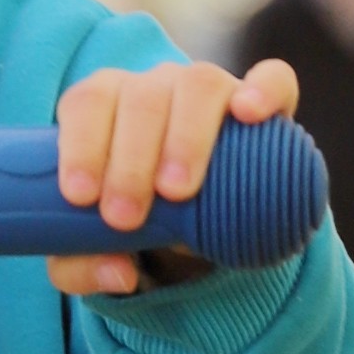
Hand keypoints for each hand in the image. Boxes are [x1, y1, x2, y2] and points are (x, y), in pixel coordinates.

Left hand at [49, 51, 297, 293]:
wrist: (200, 222)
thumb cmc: (138, 222)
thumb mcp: (99, 250)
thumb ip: (84, 269)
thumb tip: (119, 274)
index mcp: (106, 106)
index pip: (87, 103)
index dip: (80, 145)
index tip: (81, 197)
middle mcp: (156, 87)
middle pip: (140, 98)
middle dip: (129, 160)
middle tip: (125, 217)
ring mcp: (210, 88)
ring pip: (198, 84)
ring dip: (185, 136)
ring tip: (177, 192)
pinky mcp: (264, 99)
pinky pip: (273, 79)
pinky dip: (264, 90)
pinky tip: (250, 113)